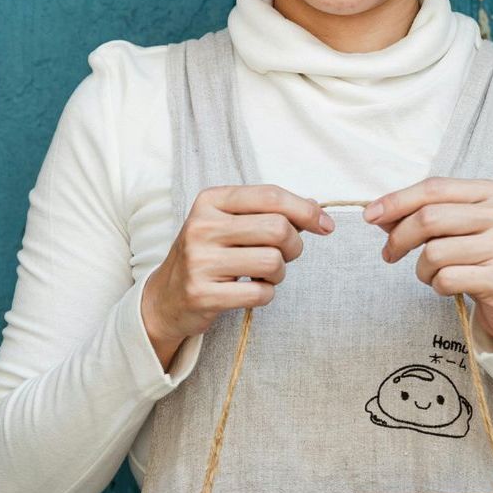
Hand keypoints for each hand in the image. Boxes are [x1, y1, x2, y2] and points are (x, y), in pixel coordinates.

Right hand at [142, 184, 334, 368]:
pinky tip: (250, 291)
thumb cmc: (209, 255)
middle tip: (285, 255)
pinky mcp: (203, 294)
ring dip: (279, 273)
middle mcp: (202, 226)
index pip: (271, 196)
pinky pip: (260, 293)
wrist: (166, 297)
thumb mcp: (230, 223)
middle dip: (294, 245)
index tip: (325, 225)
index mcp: (211, 201)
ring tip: (263, 275)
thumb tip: (315, 207)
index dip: (306, 210)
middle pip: (277, 228)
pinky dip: (266, 294)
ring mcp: (200, 261)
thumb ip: (269, 211)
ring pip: (273, 262)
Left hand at [362, 177, 492, 347]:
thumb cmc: (481, 258)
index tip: (370, 215)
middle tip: (389, 254)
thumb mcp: (458, 227)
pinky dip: (437, 286)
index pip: (434, 188)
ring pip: (434, 252)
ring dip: (421, 269)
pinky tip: (449, 286)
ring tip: (433, 274)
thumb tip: (379, 214)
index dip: (397, 201)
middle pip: (430, 218)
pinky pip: (446, 279)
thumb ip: (424, 215)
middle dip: (399, 238)